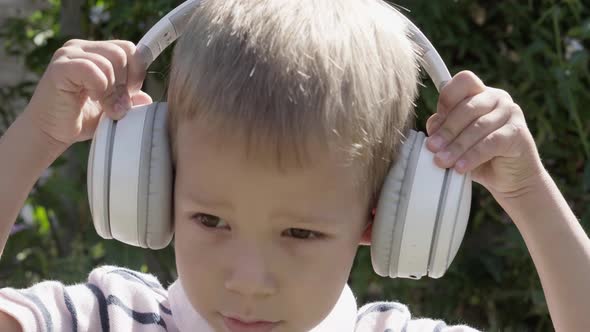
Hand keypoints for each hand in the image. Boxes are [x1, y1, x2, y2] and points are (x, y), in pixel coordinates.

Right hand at [24, 39, 152, 147]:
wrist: (50, 133)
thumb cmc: (79, 120)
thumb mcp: (112, 108)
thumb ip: (129, 99)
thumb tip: (146, 98)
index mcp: (94, 52)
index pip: (128, 48)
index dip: (137, 71)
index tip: (130, 92)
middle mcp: (80, 48)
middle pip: (123, 52)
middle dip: (126, 82)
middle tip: (116, 104)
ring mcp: (68, 54)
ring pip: (111, 61)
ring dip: (113, 89)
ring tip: (104, 105)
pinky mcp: (60, 67)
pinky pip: (94, 70)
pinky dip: (100, 88)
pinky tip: (91, 98)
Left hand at [425, 71, 544, 199]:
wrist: (511, 179)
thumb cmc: (480, 157)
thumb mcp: (457, 141)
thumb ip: (444, 128)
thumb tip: (433, 125)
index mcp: (480, 93)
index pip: (464, 81)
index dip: (447, 99)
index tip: (435, 123)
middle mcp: (497, 97)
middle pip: (468, 106)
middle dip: (447, 130)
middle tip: (432, 147)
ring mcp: (511, 113)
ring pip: (478, 126)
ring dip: (457, 146)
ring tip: (442, 161)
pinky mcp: (519, 132)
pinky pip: (491, 143)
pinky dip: (472, 156)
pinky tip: (460, 167)